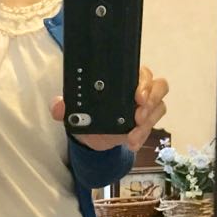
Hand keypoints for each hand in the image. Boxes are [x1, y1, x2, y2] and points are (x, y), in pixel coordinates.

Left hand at [50, 66, 168, 151]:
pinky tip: (132, 144)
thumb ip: (64, 106)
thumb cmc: (87, 114)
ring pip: (159, 108)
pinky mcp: (146, 124)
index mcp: (123, 79)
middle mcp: (139, 89)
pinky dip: (143, 137)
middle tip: (138, 116)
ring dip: (148, 123)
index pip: (142, 72)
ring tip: (132, 136)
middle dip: (151, 101)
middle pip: (159, 87)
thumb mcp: (74, 110)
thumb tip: (58, 106)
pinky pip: (152, 127)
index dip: (143, 82)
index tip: (137, 95)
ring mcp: (145, 107)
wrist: (91, 136)